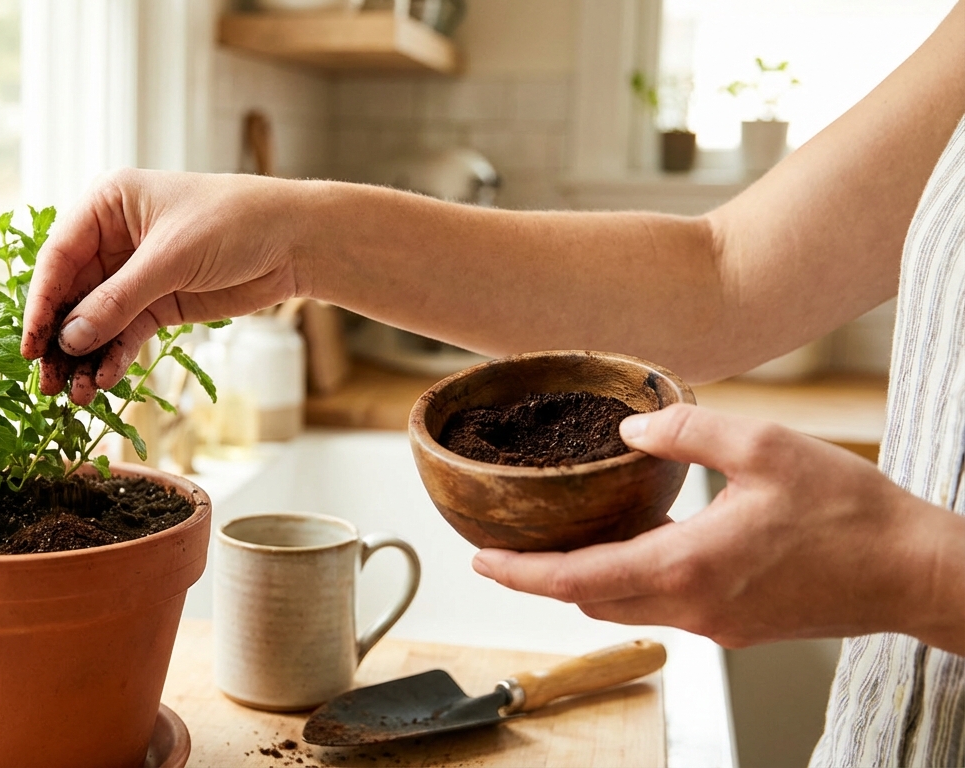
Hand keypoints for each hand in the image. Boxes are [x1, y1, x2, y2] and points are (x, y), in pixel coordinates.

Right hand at [20, 169, 313, 403]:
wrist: (296, 241)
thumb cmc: (234, 223)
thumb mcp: (170, 259)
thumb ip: (118, 301)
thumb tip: (69, 339)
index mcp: (107, 204)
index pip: (58, 257)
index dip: (41, 302)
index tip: (30, 345)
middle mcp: (114, 237)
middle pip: (71, 295)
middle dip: (60, 340)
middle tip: (47, 384)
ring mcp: (135, 273)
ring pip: (95, 321)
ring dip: (85, 357)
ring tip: (77, 396)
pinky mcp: (159, 302)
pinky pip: (125, 333)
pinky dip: (114, 358)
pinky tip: (104, 383)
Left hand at [471, 404, 964, 650]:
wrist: (915, 571)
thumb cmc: (849, 510)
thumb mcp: (763, 446)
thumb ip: (685, 430)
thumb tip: (630, 426)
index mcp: (686, 566)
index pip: (576, 581)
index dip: (520, 572)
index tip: (479, 559)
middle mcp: (692, 606)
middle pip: (592, 599)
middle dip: (546, 575)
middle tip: (512, 542)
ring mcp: (716, 623)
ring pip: (628, 605)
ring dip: (590, 577)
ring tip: (566, 536)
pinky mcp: (738, 625)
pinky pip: (665, 605)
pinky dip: (634, 579)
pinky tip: (640, 541)